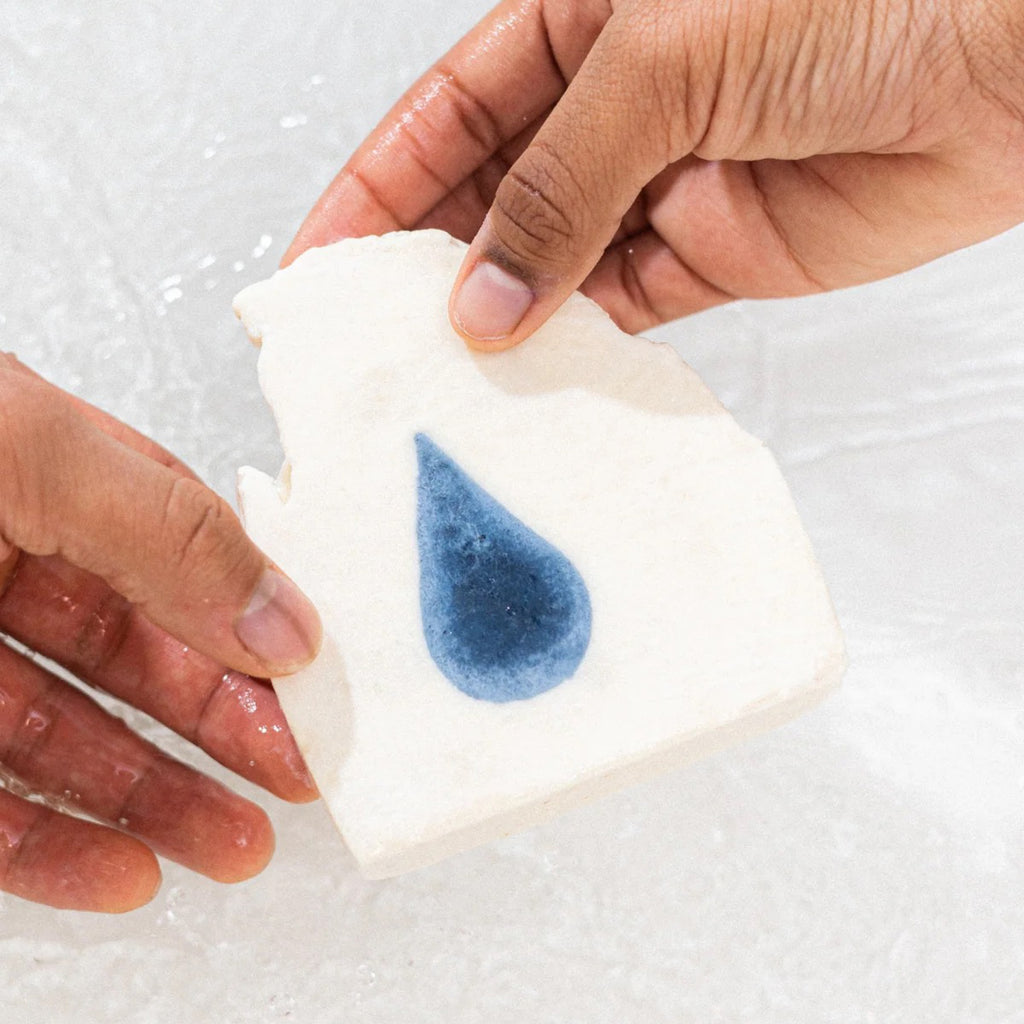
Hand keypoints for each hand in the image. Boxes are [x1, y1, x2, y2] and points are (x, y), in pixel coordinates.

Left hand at [0, 354, 321, 911]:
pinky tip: (120, 871)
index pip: (181, 553)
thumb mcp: (25, 450)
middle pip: (136, 655)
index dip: (253, 616)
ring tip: (235, 846)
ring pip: (67, 740)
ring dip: (157, 799)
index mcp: (45, 471)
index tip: (313, 680)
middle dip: (224, 724)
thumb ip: (169, 533)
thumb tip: (287, 618)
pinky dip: (53, 845)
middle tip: (296, 776)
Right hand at [284, 0, 1023, 346]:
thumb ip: (562, 183)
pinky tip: (534, 374)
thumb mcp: (666, 59)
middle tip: (371, 334)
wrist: (1008, 60)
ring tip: (442, 371)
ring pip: (549, 266)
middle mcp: (613, 106)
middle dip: (426, 266)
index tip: (318, 258)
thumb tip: (486, 293)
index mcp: (578, 20)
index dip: (372, 187)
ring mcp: (659, 186)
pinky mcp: (712, 255)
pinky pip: (620, 312)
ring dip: (499, 318)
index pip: (445, 114)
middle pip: (487, 198)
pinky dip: (576, 345)